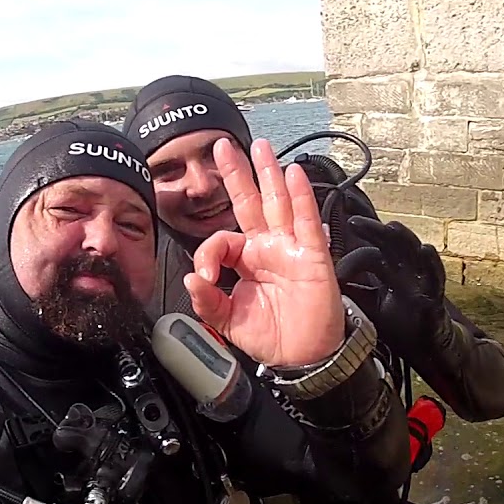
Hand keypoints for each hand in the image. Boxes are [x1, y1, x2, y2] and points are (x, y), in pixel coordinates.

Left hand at [185, 139, 343, 367]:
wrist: (303, 357)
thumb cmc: (271, 335)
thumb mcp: (227, 321)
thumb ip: (207, 300)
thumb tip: (191, 278)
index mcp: (246, 259)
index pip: (222, 239)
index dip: (209, 253)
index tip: (204, 279)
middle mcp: (268, 247)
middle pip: (250, 203)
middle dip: (238, 174)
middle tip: (222, 146)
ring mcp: (291, 248)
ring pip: (277, 204)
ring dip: (269, 174)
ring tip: (261, 146)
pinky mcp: (313, 256)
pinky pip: (306, 222)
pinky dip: (300, 198)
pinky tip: (293, 175)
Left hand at [343, 216, 447, 338]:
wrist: (424, 343)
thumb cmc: (397, 320)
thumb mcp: (368, 304)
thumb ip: (351, 289)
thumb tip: (324, 279)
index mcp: (386, 270)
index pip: (368, 256)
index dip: (352, 258)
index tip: (333, 255)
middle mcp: (403, 269)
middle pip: (388, 243)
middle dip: (373, 230)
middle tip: (354, 221)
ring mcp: (420, 279)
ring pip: (412, 252)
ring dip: (403, 238)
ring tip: (391, 227)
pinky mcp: (433, 294)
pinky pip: (435, 275)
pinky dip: (431, 263)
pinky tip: (426, 250)